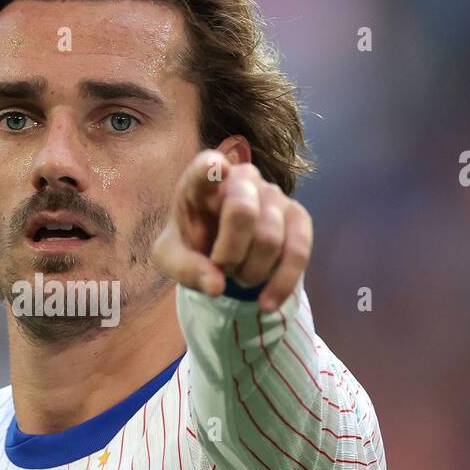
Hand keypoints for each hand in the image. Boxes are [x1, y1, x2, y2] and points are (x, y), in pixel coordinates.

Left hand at [152, 149, 312, 311]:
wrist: (220, 250)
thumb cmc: (191, 243)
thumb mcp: (171, 258)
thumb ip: (185, 268)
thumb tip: (216, 287)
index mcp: (201, 180)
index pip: (206, 166)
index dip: (211, 168)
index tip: (215, 168)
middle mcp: (242, 177)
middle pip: (243, 211)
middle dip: (229, 253)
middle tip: (221, 265)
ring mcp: (273, 194)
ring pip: (270, 239)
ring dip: (250, 271)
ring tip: (238, 274)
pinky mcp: (298, 217)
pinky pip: (298, 251)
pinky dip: (282, 283)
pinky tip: (267, 303)